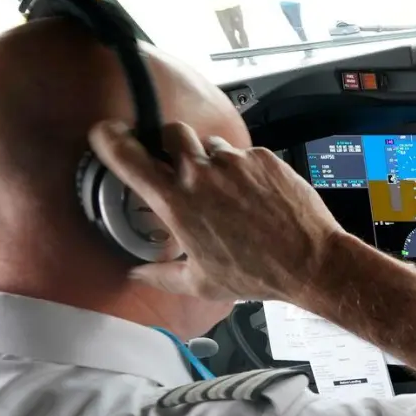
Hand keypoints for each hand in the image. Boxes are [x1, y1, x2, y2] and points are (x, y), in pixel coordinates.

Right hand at [87, 120, 346, 301]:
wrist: (311, 261)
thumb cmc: (258, 273)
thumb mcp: (201, 283)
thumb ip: (162, 275)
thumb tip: (138, 274)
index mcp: (177, 202)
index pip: (127, 156)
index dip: (109, 139)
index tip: (105, 134)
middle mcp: (202, 174)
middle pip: (171, 132)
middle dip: (170, 144)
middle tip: (179, 165)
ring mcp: (235, 162)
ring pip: (212, 144)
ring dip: (212, 161)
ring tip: (227, 191)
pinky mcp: (264, 158)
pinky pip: (245, 154)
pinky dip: (245, 170)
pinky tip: (255, 196)